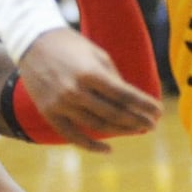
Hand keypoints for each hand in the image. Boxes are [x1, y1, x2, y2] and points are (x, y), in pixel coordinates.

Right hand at [18, 28, 160, 152]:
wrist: (32, 42)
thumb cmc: (70, 45)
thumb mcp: (96, 53)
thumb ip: (113, 77)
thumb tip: (131, 100)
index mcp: (90, 72)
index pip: (124, 95)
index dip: (144, 105)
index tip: (159, 111)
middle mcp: (75, 91)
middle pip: (114, 113)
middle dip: (137, 120)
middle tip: (152, 125)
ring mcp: (61, 104)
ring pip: (97, 126)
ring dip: (121, 131)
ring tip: (138, 131)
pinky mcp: (49, 113)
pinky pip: (73, 136)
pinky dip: (91, 146)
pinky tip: (108, 149)